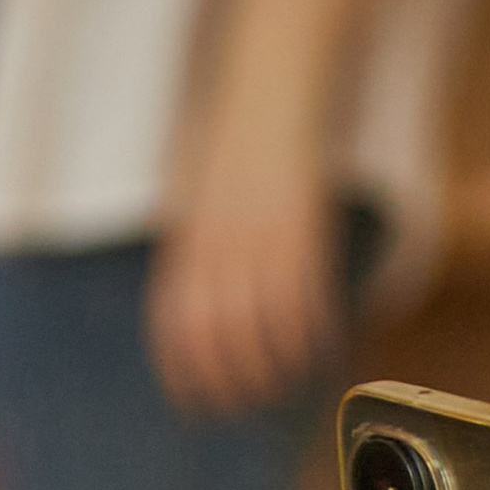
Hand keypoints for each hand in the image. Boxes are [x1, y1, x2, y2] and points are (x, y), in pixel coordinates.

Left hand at [147, 88, 338, 417]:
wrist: (268, 84)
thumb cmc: (230, 137)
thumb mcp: (195, 192)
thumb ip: (193, 246)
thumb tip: (192, 300)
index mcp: (186, 238)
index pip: (175, 322)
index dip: (183, 370)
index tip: (193, 401)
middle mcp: (218, 243)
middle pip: (218, 334)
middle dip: (229, 381)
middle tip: (241, 405)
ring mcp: (261, 236)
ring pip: (263, 323)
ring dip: (273, 364)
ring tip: (280, 384)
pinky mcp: (302, 227)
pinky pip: (305, 294)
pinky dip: (309, 329)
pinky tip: (314, 346)